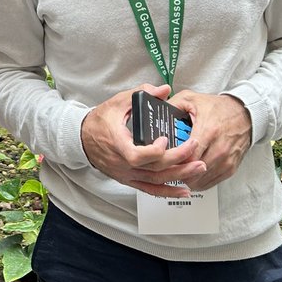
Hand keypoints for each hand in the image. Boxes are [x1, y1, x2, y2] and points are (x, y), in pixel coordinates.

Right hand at [80, 82, 204, 197]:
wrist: (82, 139)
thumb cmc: (100, 121)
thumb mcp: (118, 102)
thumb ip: (142, 92)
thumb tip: (165, 89)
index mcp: (118, 144)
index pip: (137, 156)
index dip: (153, 152)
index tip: (165, 140)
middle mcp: (122, 164)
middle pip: (153, 169)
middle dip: (178, 160)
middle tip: (195, 149)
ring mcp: (126, 174)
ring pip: (155, 181)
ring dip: (179, 176)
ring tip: (199, 167)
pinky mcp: (130, 180)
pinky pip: (151, 189)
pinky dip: (168, 191)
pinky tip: (184, 190)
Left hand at [166, 91, 251, 189]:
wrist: (245, 114)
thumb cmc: (218, 107)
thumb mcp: (191, 99)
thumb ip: (172, 105)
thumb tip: (154, 112)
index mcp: (208, 131)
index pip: (187, 156)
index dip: (173, 160)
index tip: (165, 157)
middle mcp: (219, 149)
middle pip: (192, 171)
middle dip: (177, 170)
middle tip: (167, 166)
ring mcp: (226, 161)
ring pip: (200, 181)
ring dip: (186, 178)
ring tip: (177, 169)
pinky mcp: (230, 169)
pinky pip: (209, 183)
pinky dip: (198, 181)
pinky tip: (190, 173)